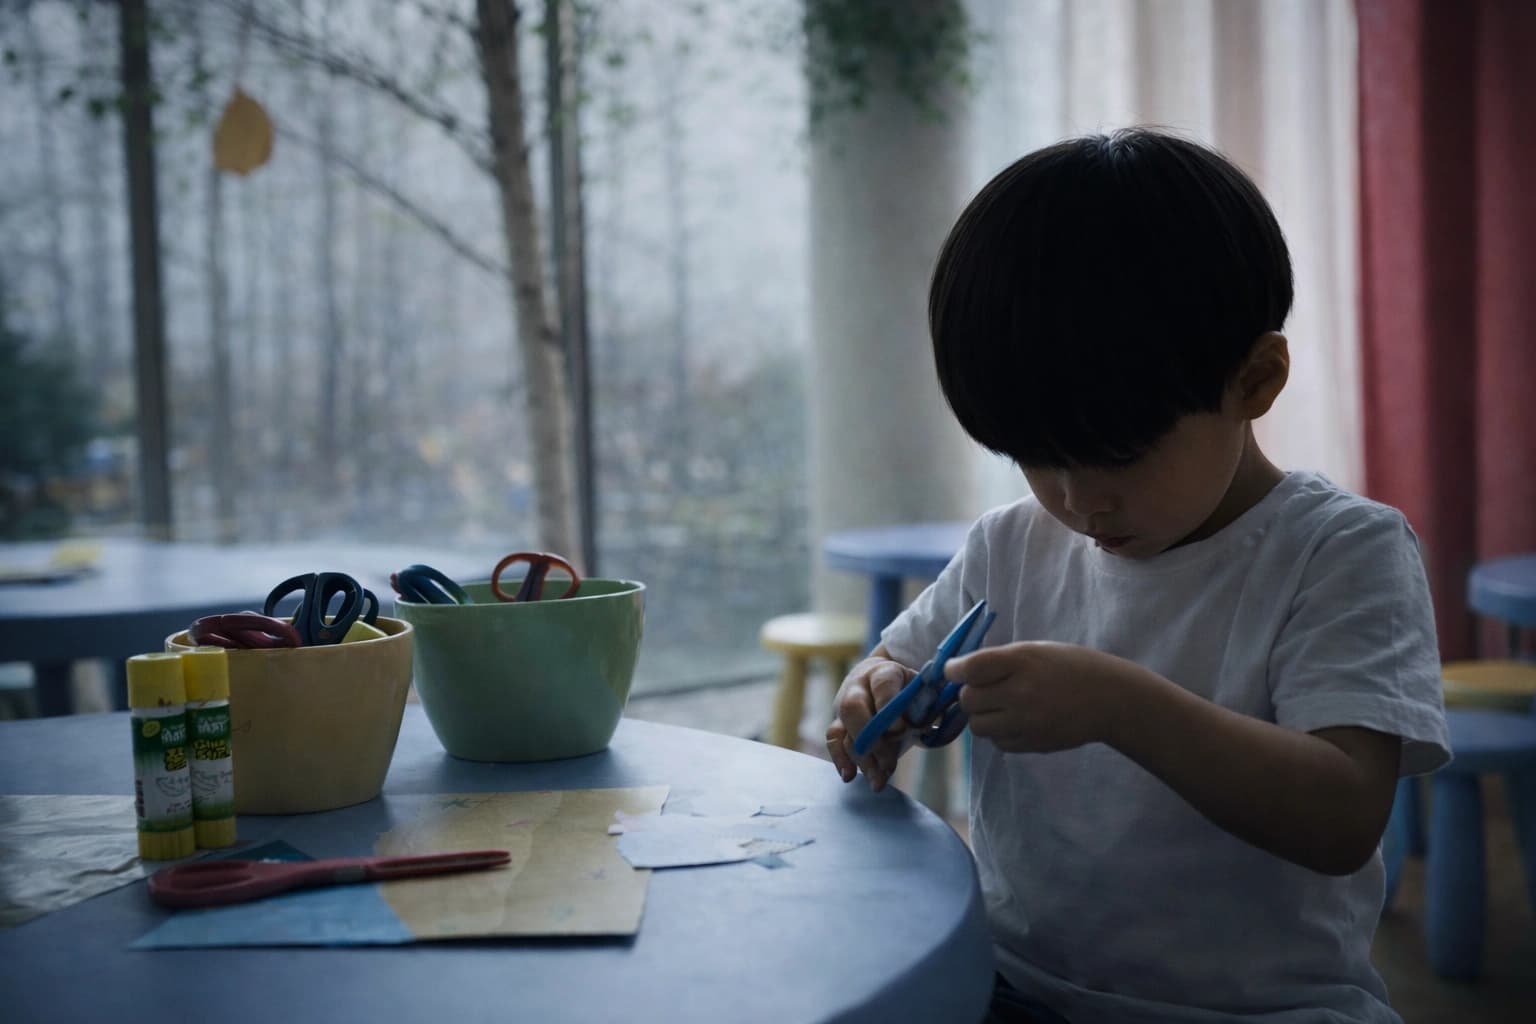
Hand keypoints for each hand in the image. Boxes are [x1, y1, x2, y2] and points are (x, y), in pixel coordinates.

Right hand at [826, 657, 917, 790]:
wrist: (883, 682)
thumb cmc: (906, 690)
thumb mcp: (921, 692)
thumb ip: (925, 706)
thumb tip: (927, 727)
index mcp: (883, 673)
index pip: (882, 684)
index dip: (888, 705)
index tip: (900, 729)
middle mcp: (858, 687)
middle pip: (853, 708)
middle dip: (872, 740)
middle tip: (889, 764)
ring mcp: (843, 705)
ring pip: (844, 730)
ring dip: (861, 759)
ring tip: (878, 782)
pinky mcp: (839, 724)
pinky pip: (833, 740)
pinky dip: (840, 759)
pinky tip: (849, 776)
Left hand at [946, 642, 1129, 752]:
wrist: (1110, 698)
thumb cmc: (1070, 667)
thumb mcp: (1035, 651)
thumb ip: (999, 661)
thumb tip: (959, 672)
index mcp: (1021, 662)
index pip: (970, 668)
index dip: (954, 670)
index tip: (953, 671)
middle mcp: (1021, 692)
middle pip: (968, 700)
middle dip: (969, 694)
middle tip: (982, 689)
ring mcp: (1027, 722)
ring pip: (978, 726)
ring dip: (981, 716)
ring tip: (999, 706)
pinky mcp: (1034, 744)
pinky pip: (998, 743)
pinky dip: (999, 733)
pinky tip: (1015, 721)